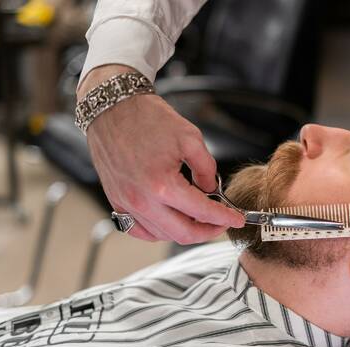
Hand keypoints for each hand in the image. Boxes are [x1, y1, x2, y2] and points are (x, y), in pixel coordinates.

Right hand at [78, 65, 244, 242]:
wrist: (113, 108)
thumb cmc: (148, 119)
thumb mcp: (190, 138)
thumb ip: (206, 169)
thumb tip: (211, 190)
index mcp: (162, 185)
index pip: (202, 212)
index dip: (224, 218)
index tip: (237, 219)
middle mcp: (142, 200)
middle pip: (183, 233)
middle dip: (208, 231)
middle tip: (221, 223)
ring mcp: (126, 203)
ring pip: (162, 235)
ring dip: (185, 231)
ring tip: (199, 219)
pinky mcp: (116, 201)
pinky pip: (140, 230)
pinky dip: (159, 231)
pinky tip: (172, 221)